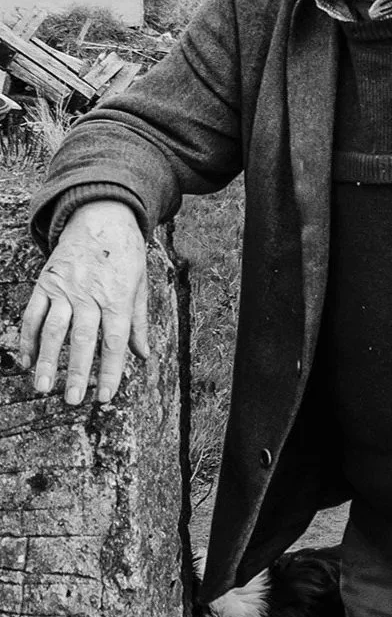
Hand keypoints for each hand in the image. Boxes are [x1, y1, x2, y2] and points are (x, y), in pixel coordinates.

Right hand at [19, 199, 149, 404]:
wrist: (101, 216)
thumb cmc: (125, 254)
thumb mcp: (140, 284)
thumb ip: (139, 321)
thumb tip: (143, 355)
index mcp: (117, 296)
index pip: (114, 340)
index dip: (110, 370)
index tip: (106, 396)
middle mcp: (90, 293)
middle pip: (82, 338)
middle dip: (76, 371)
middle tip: (72, 400)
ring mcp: (65, 288)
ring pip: (53, 329)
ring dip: (46, 360)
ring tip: (43, 388)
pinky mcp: (45, 282)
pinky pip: (32, 314)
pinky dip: (26, 338)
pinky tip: (24, 361)